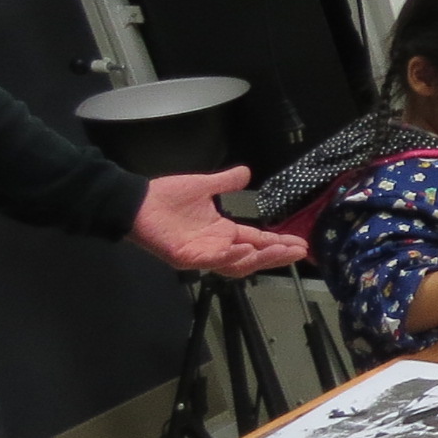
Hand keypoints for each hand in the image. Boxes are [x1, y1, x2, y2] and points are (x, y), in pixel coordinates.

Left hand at [130, 169, 309, 277]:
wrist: (137, 202)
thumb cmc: (166, 196)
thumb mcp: (203, 185)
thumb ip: (225, 182)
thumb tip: (246, 172)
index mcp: (222, 231)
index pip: (256, 240)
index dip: (278, 243)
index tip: (300, 244)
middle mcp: (216, 246)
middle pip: (253, 257)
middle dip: (277, 255)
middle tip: (300, 252)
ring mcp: (202, 254)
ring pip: (237, 264)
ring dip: (260, 259)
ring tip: (281, 252)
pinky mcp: (187, 256)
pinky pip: (212, 261)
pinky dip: (230, 257)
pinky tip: (246, 250)